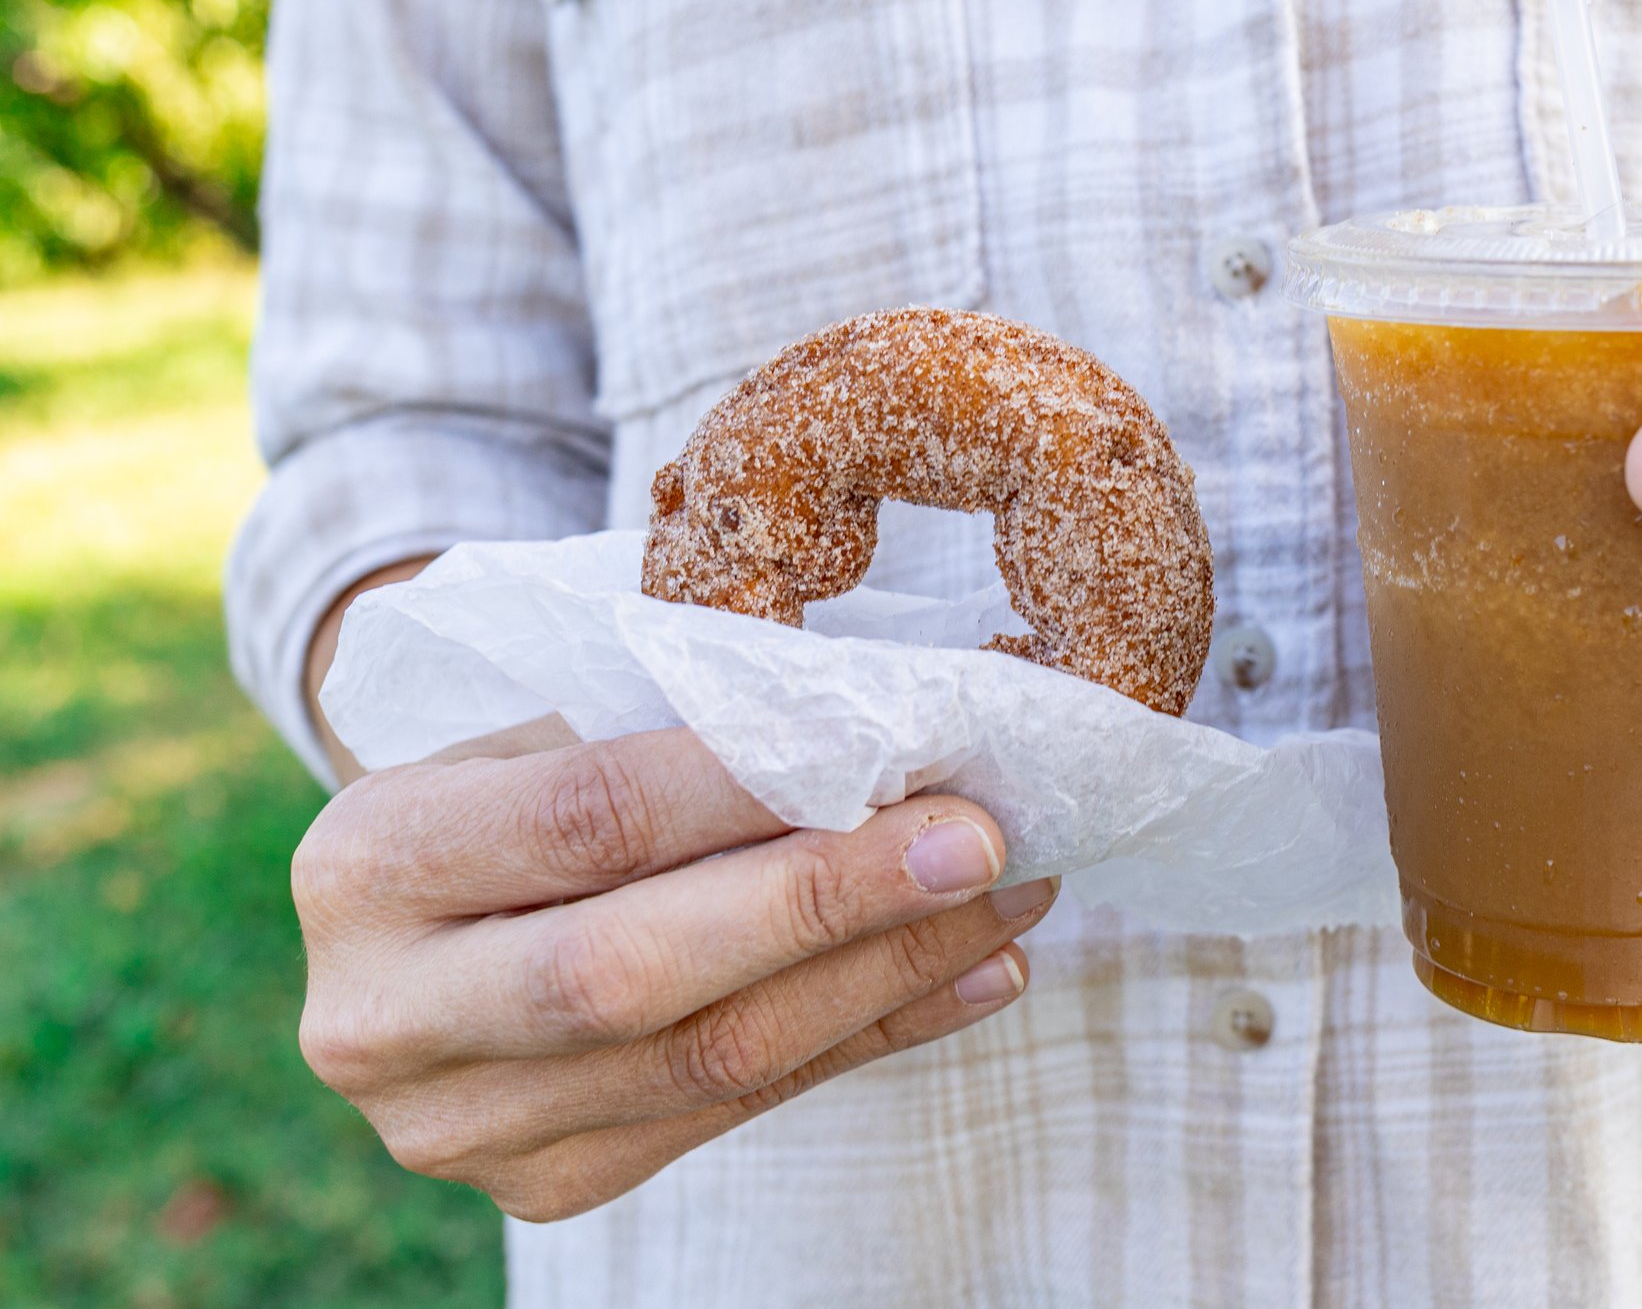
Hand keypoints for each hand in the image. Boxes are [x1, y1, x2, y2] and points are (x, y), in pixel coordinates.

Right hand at [292, 726, 1054, 1219]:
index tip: (907, 747)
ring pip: (709, 1060)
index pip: (582, 821)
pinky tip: (976, 970)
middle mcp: (382, 1019)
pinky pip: (744, 1112)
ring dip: (886, 973)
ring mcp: (460, 1126)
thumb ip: (670, 731)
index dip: (748, 788)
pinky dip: (876, 1034)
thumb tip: (885, 726)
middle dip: (829, 902)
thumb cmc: (520, 774)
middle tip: (983, 840)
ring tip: (1010, 897)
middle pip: (634, 972)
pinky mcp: (548, 1183)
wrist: (428, 912)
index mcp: (366, 864)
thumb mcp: (542, 722)